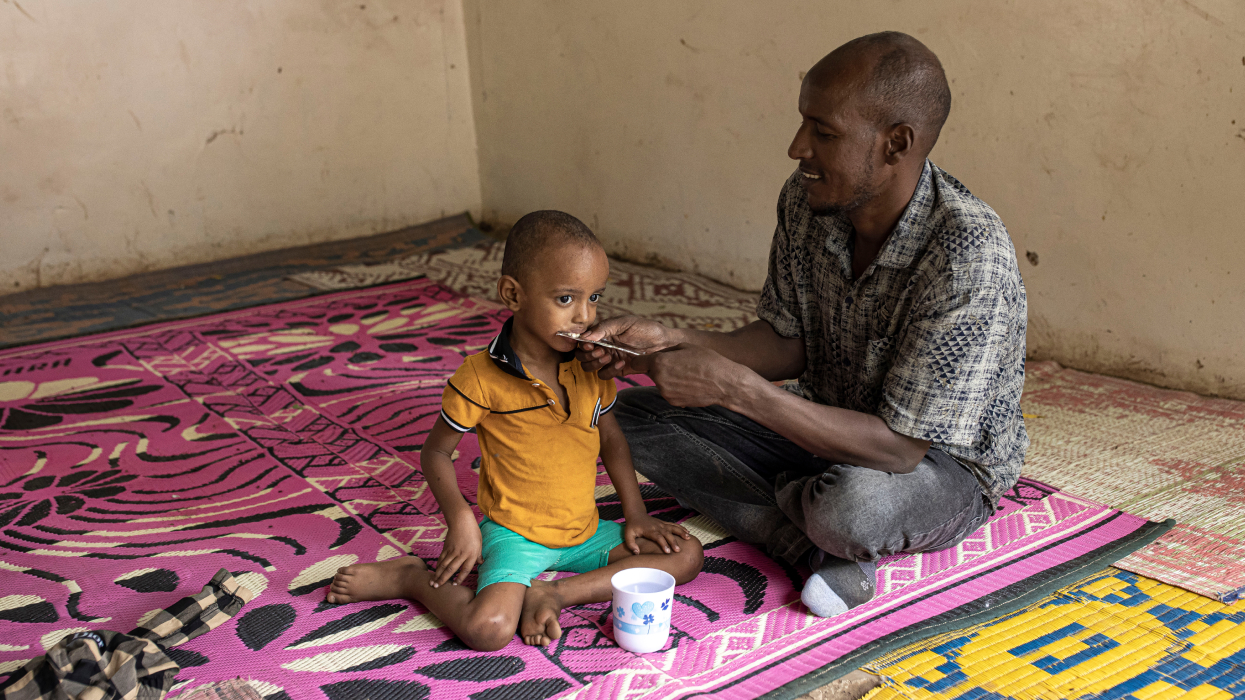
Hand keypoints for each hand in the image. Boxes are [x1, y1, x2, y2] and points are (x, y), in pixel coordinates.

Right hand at [431, 512, 481, 587]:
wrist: (461, 520)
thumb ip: (479, 555)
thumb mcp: (479, 543)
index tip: (454, 585)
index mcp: (471, 554)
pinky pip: (441, 559)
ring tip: (432, 583)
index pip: (465, 570)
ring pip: (443, 565)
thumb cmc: (473, 532)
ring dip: (437, 575)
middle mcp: (461, 554)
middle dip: (443, 580)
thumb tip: (481, 563)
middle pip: (451, 569)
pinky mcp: (446, 547)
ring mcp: (452, 551)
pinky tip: (434, 572)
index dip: (460, 578)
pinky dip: (437, 566)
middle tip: (437, 588)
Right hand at [576, 316, 676, 378]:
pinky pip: (604, 375)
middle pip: (581, 356)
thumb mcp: (625, 323)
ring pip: (589, 367)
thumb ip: (605, 327)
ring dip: (596, 363)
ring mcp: (608, 358)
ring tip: (609, 357)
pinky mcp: (616, 370)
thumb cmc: (646, 329)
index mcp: (602, 332)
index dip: (582, 344)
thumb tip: (586, 336)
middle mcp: (602, 345)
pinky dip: (609, 371)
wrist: (664, 344)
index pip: (582, 340)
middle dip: (589, 355)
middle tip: (602, 352)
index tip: (590, 345)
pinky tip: (621, 363)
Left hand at [624, 513, 691, 553]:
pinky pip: (674, 525)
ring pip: (673, 528)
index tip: (668, 551)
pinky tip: (688, 533)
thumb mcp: (628, 535)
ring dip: (681, 533)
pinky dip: (681, 528)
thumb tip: (636, 553)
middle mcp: (657, 527)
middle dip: (673, 542)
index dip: (663, 544)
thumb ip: (631, 544)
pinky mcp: (664, 523)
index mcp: (649, 530)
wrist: (636, 514)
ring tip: (688, 538)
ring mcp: (662, 524)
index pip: (658, 537)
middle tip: (678, 550)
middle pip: (667, 534)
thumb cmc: (632, 526)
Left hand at [629, 344, 748, 409]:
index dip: (641, 360)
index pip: (637, 362)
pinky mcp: (673, 402)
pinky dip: (676, 388)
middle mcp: (659, 379)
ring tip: (687, 374)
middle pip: (651, 372)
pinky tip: (690, 384)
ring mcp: (665, 393)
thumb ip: (666, 351)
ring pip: (660, 382)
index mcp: (659, 363)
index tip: (645, 359)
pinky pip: (669, 392)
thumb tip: (657, 355)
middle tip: (677, 364)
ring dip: (668, 378)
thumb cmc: (707, 361)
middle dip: (659, 368)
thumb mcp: (685, 347)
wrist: (723, 383)